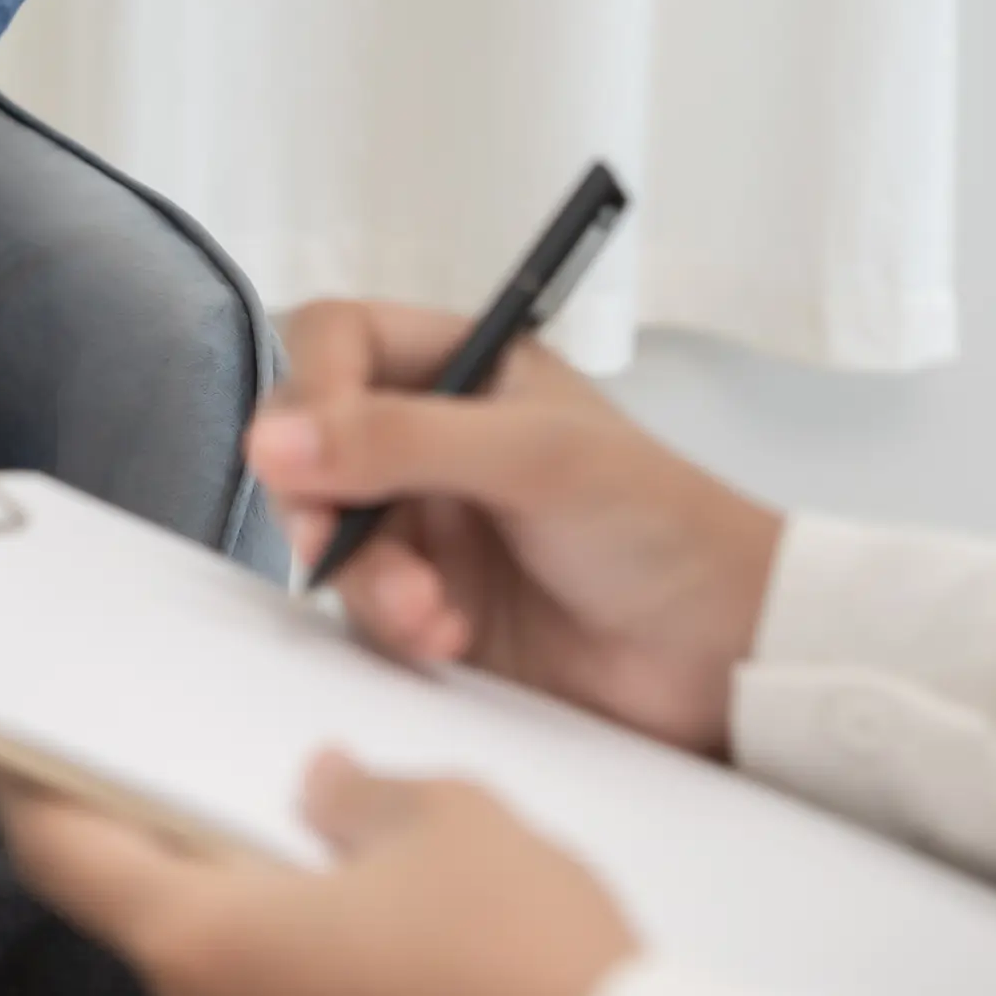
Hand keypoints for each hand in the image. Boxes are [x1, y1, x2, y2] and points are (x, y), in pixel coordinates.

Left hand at [0, 757, 636, 995]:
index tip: (11, 761)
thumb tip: (326, 792)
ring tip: (398, 915)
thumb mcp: (452, 822)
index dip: (29, 795)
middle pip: (172, 932)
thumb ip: (361, 794)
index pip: (65, 858)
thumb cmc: (532, 966)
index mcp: (203, 946)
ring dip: (290, 954)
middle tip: (294, 825)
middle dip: (222, 875)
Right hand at [260, 300, 783, 755]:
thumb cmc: (659, 525)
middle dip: (322, 501)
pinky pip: (360, 612)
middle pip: (310, 443)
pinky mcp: (431, 610)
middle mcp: (435, 440)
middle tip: (337, 547)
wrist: (726, 656)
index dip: (311, 387)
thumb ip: (400, 440)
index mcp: (467, 369)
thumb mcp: (534, 458)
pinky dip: (390, 627)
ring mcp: (431, 528)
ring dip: (367, 580)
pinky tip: (448, 640)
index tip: (308, 448)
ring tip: (432, 617)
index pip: (339, 340)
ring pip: (331, 536)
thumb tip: (269, 440)